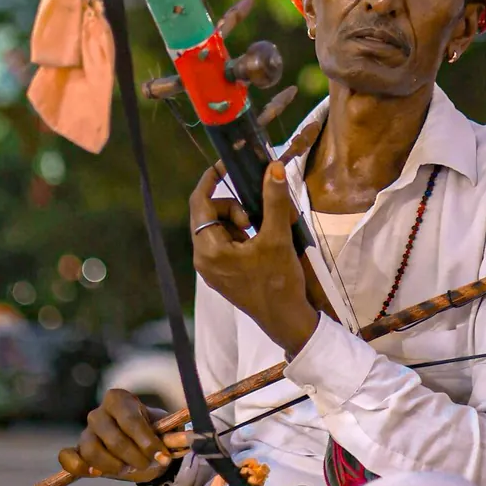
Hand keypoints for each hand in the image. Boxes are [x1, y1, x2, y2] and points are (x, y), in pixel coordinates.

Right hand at [57, 388, 173, 484]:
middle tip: (147, 464)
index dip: (146, 440)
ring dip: (113, 465)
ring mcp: (86, 432)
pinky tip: (97, 472)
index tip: (162, 456)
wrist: (144, 450)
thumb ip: (174, 433)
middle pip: (112, 437)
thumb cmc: (154, 434)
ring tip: (127, 469)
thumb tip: (189, 439)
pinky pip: (68, 457)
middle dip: (133, 456)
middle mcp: (99, 412)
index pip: (130, 419)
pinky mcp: (77, 450)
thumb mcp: (166, 430)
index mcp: (120, 399)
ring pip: (90, 449)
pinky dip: (79, 466)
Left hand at [190, 156, 319, 355]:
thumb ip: (274, 201)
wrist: (286, 320)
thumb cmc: (279, 282)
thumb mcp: (278, 238)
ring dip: (239, 220)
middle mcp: (203, 258)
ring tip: (262, 232)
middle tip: (257, 217)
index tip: (226, 165)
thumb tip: (273, 168)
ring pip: (218, 227)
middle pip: (209, 213)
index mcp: (209, 249)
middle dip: (234, 206)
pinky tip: (260, 243)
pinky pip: (223, 242)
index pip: (199, 202)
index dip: (210, 179)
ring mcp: (211, 268)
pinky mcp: (221, 274)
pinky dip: (240, 235)